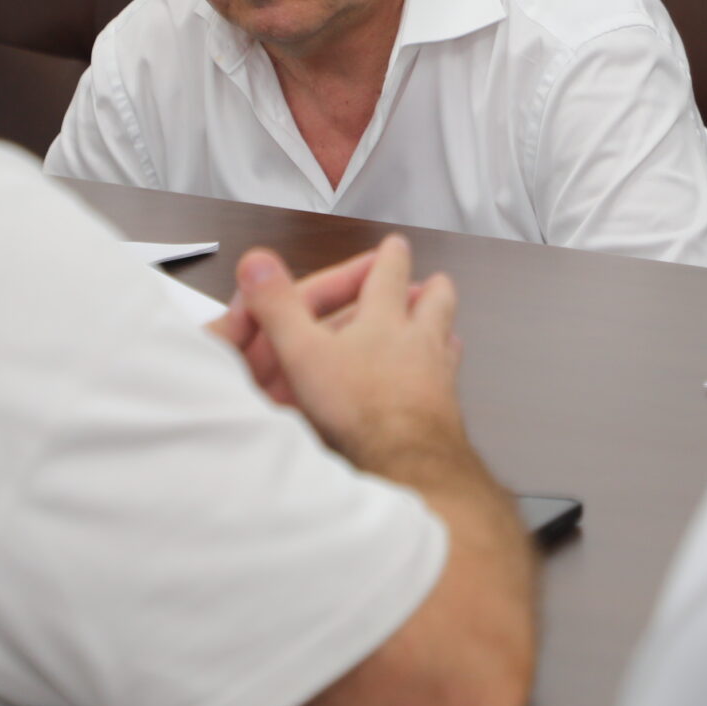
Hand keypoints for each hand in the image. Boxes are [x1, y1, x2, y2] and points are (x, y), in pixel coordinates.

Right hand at [234, 235, 466, 469]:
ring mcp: (439, 373)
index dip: (390, 256)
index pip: (390, 273)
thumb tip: (256, 265)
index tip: (395, 245)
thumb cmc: (357, 408)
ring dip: (444, 328)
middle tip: (433, 281)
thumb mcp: (301, 353)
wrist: (407, 459)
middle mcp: (419, 339)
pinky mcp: (446, 408)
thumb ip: (278, 308)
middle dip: (432, 288)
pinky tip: (441, 381)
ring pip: (449, 338)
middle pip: (437, 300)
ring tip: (443, 327)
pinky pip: (450, 380)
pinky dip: (445, 373)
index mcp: (384, 319)